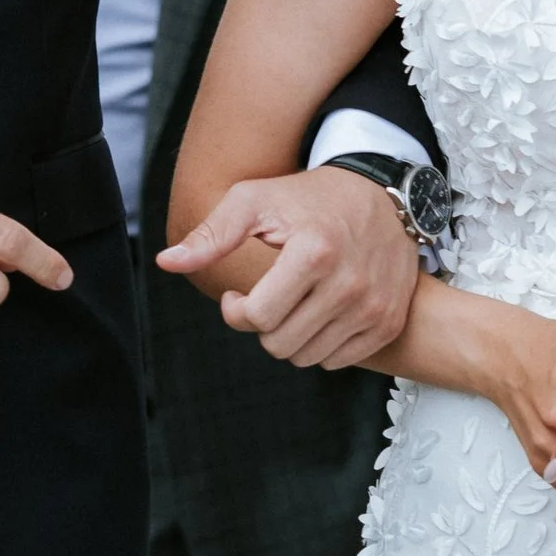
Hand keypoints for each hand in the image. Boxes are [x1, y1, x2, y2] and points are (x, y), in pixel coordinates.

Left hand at [156, 165, 417, 368]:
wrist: (381, 194)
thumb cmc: (307, 197)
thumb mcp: (254, 201)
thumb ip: (210, 235)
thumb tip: (166, 262)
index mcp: (314, 253)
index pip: (259, 317)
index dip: (236, 311)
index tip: (235, 295)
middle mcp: (349, 284)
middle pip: (280, 344)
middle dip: (262, 326)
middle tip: (265, 298)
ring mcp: (373, 306)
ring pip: (308, 358)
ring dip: (290, 337)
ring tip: (292, 303)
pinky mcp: (388, 321)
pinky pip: (338, 361)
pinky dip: (321, 344)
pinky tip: (319, 312)